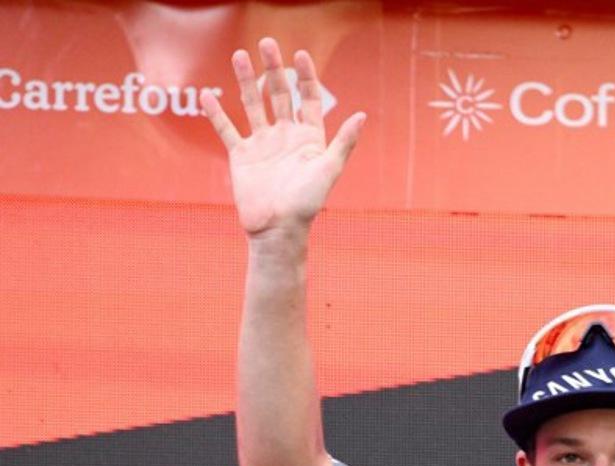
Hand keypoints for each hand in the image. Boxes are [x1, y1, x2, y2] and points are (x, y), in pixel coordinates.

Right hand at [201, 37, 365, 238]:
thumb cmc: (307, 203)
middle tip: (267, 43)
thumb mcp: (329, 170)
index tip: (300, 55)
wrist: (278, 229)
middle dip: (274, 69)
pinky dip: (217, 114)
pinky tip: (209, 96)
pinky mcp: (241, 156)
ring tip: (239, 55)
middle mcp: (286, 137)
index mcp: (309, 138)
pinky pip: (227, 130)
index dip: (306, 77)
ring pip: (253, 105)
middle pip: (279, 95)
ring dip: (246, 81)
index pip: (308, 99)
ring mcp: (262, 144)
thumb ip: (344, 143)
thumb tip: (362, 116)